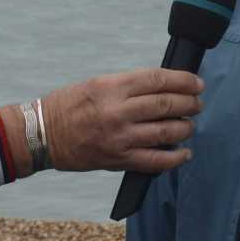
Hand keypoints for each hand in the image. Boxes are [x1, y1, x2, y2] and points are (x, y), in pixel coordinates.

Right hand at [39, 68, 203, 173]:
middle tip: (197, 103)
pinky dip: (175, 157)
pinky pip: (155, 160)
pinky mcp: (119, 159)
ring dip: (185, 127)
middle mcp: (118, 111)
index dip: (183, 80)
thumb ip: (129, 86)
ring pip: (166, 131)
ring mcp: (120, 137)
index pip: (157, 79)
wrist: (43, 134)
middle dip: (189, 103)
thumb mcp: (97, 84)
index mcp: (111, 87)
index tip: (196, 83)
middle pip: (166, 104)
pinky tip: (184, 152)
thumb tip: (162, 88)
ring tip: (189, 124)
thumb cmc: (68, 106)